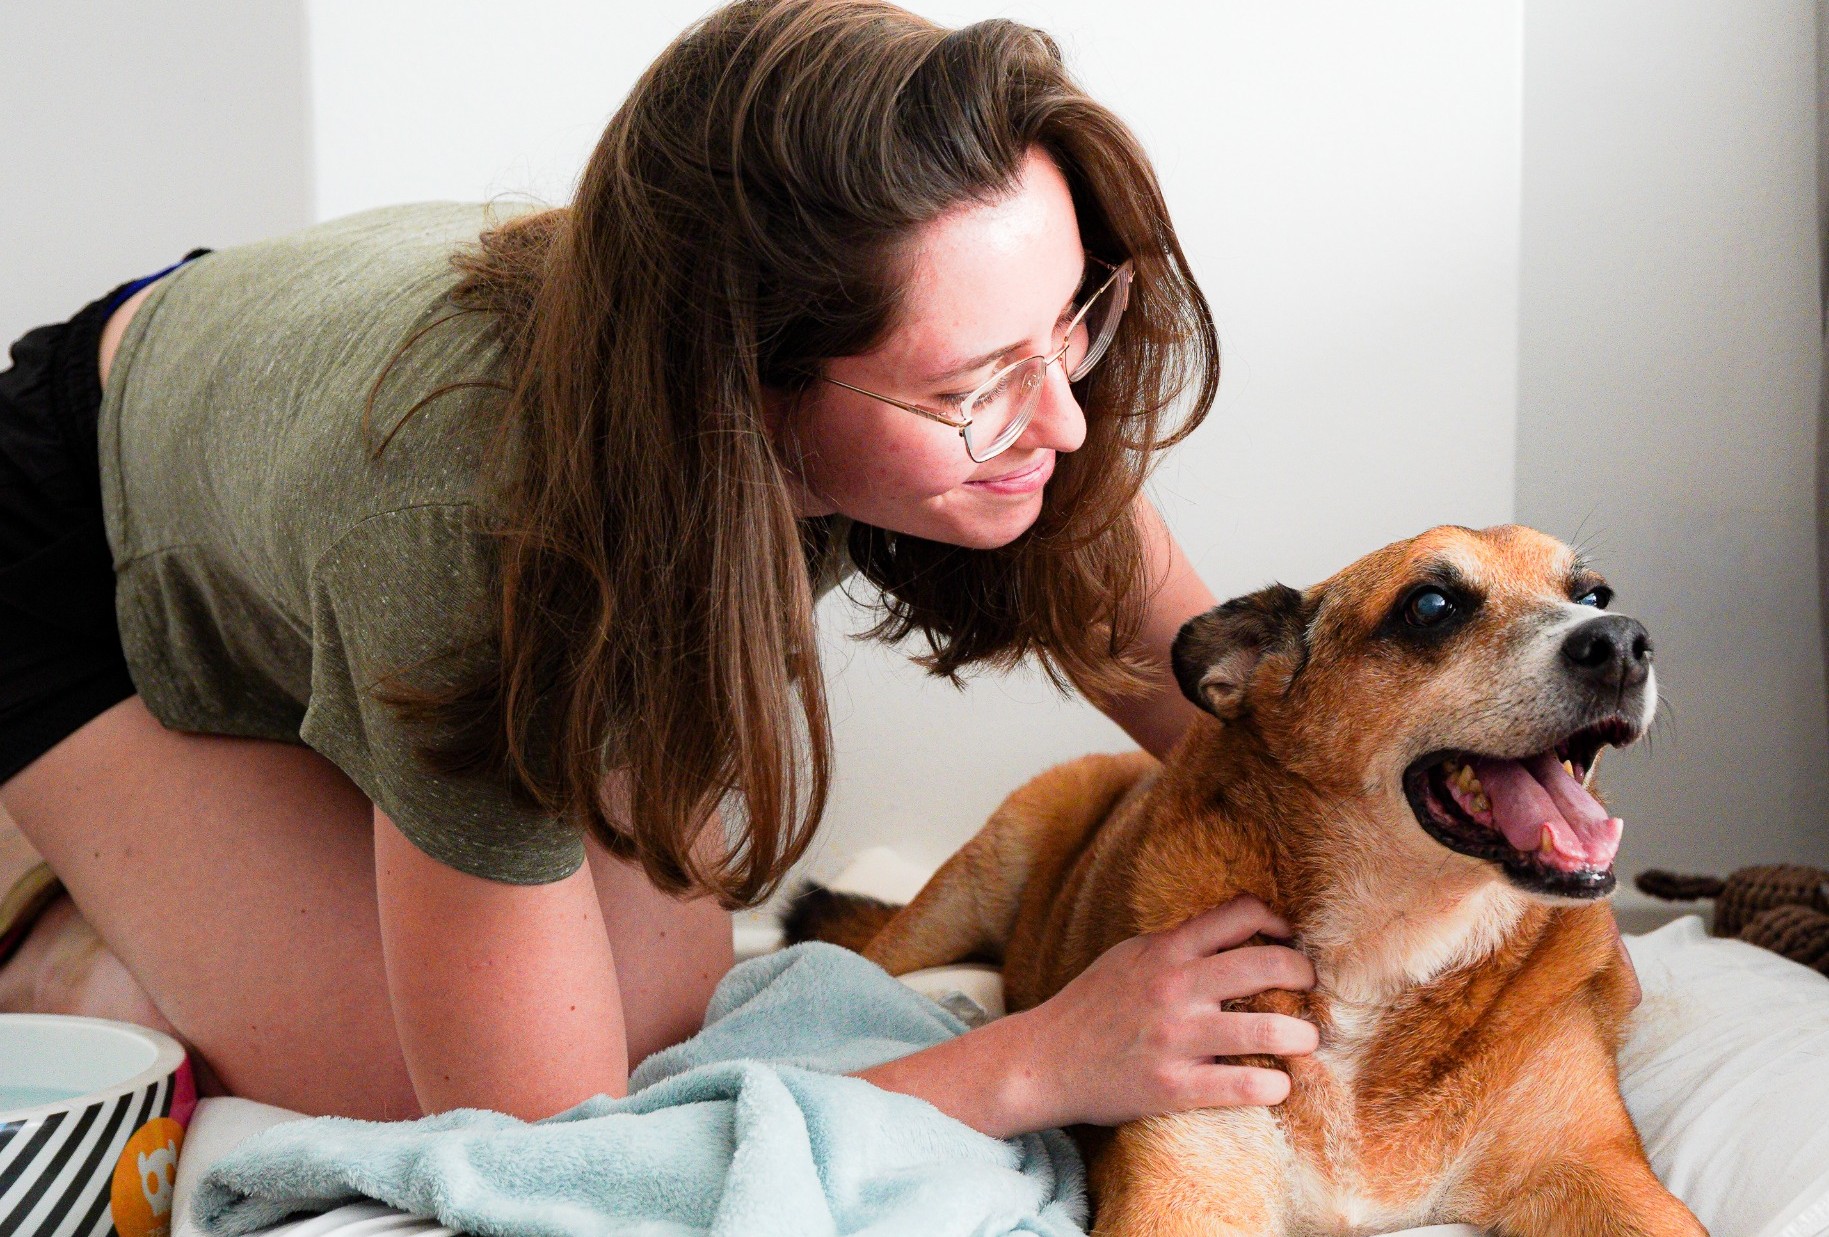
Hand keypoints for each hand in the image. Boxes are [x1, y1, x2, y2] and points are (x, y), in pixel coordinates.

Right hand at [1007, 894, 1318, 1128]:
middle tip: (1312, 988)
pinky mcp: (1173, 1087)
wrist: (1044, 1061)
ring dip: (1302, 1035)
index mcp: (1165, 950)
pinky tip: (1278, 1084)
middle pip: (1266, 966)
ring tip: (1306, 1039)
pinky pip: (1242, 1086)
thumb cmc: (1092, 1006)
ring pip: (1266, 1030)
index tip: (1288, 939)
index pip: (1239, 914)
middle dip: (1303, 975)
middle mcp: (1173, 988)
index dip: (1278, 921)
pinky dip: (1274, 1086)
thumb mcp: (1130, 956)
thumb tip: (1236, 931)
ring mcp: (1175, 1038)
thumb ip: (1178, 944)